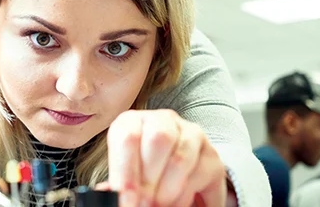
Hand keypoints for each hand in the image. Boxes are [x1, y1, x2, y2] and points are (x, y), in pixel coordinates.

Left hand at [106, 109, 227, 206]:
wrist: (168, 178)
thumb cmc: (139, 173)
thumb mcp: (123, 175)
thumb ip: (118, 183)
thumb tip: (107, 193)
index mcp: (132, 122)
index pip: (128, 137)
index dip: (126, 172)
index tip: (126, 199)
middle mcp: (163, 120)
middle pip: (159, 139)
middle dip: (149, 180)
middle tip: (144, 203)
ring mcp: (191, 134)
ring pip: (181, 158)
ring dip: (168, 191)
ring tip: (159, 205)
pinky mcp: (212, 155)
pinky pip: (201, 174)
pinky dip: (186, 196)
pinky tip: (175, 204)